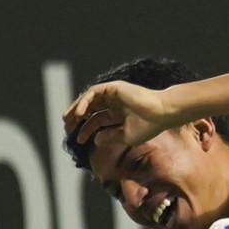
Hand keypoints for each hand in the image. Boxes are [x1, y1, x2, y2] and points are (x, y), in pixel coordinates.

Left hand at [61, 78, 181, 158]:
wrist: (161, 113)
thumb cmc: (149, 125)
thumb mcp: (126, 135)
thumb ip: (110, 137)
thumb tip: (95, 140)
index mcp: (119, 113)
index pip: (97, 120)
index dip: (86, 130)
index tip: (78, 141)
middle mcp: (115, 102)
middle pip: (91, 109)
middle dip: (77, 118)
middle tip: (67, 128)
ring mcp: (114, 94)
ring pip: (89, 99)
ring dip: (77, 108)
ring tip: (67, 120)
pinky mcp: (113, 87)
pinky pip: (94, 93)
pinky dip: (85, 102)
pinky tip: (79, 114)